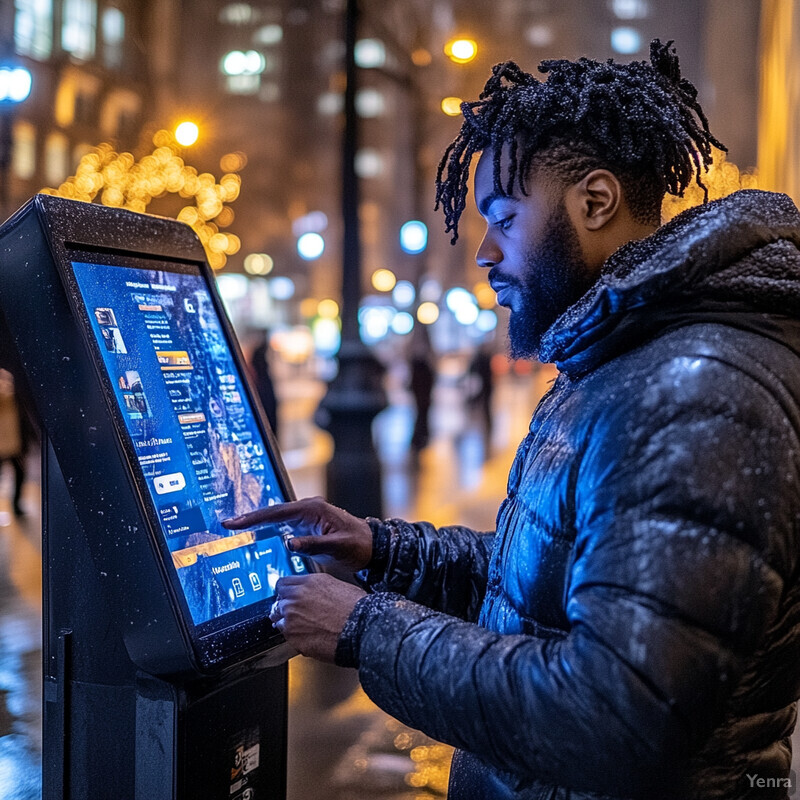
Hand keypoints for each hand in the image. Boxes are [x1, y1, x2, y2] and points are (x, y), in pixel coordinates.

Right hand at [224, 496, 372, 577]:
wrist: (373, 547)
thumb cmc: (359, 546)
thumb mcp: (338, 547)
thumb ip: (313, 545)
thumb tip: (289, 543)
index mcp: (313, 509)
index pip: (278, 512)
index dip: (255, 518)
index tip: (236, 523)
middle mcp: (308, 509)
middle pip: (273, 512)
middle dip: (250, 518)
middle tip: (227, 524)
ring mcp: (307, 517)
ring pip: (276, 518)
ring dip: (257, 523)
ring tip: (235, 528)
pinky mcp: (307, 526)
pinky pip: (284, 526)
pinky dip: (268, 529)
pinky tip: (256, 535)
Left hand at [268, 574, 365, 662]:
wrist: (360, 628)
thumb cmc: (356, 609)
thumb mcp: (336, 586)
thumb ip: (316, 588)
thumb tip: (310, 592)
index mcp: (309, 582)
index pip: (283, 583)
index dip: (285, 591)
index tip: (287, 595)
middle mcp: (296, 597)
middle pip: (278, 600)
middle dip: (285, 606)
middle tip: (295, 613)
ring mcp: (291, 616)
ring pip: (277, 617)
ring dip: (286, 621)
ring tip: (301, 626)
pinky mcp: (292, 635)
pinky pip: (284, 634)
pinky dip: (292, 636)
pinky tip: (305, 636)